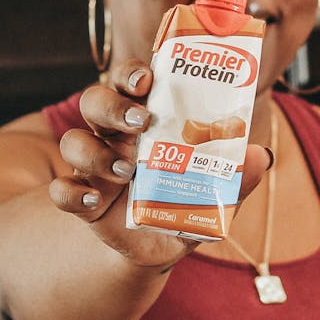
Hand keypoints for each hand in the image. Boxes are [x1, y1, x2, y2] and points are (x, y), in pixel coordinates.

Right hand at [47, 61, 271, 268]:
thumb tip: (260, 156)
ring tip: (125, 170)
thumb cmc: (187, 202)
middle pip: (95, 101)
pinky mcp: (83, 201)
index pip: (129, 81)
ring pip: (73, 141)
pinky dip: (71, 193)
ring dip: (94, 151)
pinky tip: (94, 200)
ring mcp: (94, 168)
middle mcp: (114, 136)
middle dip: (112, 105)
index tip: (146, 80)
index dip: (132, 73)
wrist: (163, 246)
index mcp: (145, 120)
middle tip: (139, 122)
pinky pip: (59, 191)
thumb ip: (237, 174)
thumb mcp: (217, 191)